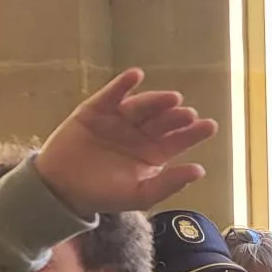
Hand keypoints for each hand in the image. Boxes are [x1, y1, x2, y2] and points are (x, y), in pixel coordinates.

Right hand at [36, 69, 217, 215]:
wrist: (61, 189)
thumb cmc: (103, 195)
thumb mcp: (140, 195)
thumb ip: (169, 184)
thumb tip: (200, 170)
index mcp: (153, 154)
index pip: (178, 140)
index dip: (194, 133)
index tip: (210, 126)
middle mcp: (139, 133)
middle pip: (162, 121)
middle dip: (176, 117)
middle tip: (188, 114)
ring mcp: (118, 120)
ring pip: (141, 107)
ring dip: (156, 101)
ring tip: (172, 98)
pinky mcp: (96, 109)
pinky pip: (111, 95)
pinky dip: (122, 85)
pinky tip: (135, 76)